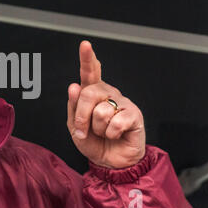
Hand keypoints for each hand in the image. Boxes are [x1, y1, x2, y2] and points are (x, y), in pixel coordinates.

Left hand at [66, 41, 145, 168]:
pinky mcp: (134, 114)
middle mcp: (108, 93)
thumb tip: (73, 86)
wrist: (110, 162)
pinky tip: (115, 135)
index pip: (89, 72)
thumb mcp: (75, 127)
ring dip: (97, 128)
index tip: (85, 45)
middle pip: (88, 93)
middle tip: (83, 129)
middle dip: (81, 116)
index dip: (87, 58)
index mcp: (92, 93)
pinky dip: (110, 134)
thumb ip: (73, 107)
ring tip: (103, 132)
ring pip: (101, 111)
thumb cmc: (93, 141)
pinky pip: (116, 122)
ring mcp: (122, 102)